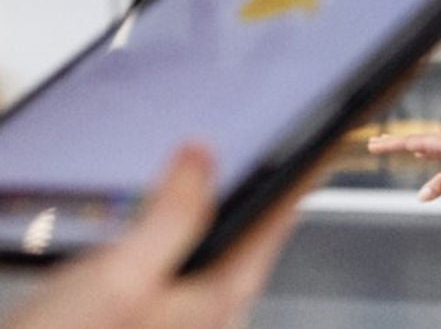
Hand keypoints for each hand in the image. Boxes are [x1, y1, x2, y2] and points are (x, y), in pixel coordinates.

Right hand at [0, 144, 300, 328]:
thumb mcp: (120, 275)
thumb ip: (172, 214)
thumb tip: (204, 156)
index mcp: (220, 298)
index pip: (279, 219)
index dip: (301, 168)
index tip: (320, 131)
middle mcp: (208, 317)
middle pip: (246, 234)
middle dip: (247, 185)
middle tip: (257, 137)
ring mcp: (177, 324)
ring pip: (205, 251)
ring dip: (198, 207)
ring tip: (199, 165)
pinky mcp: (145, 324)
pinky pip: (172, 268)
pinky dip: (165, 234)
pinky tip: (140, 221)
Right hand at [364, 127, 440, 200]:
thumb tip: (420, 197)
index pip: (409, 143)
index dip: (390, 145)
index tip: (371, 145)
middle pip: (412, 140)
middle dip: (392, 142)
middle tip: (373, 142)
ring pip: (422, 143)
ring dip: (406, 145)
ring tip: (392, 145)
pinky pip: (433, 148)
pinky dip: (422, 150)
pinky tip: (422, 155)